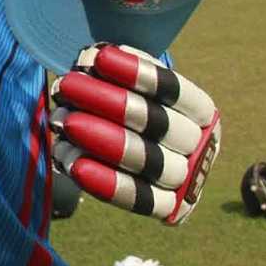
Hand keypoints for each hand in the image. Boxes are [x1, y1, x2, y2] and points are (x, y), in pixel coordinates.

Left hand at [49, 44, 220, 224]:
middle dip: (110, 103)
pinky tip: (74, 164)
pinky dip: (107, 183)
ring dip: (104, 141)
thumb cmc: (123, 104)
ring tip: (65, 121)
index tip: (99, 57)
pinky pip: (141, 200)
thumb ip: (113, 70)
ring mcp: (186, 179)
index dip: (139, 74)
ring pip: (150, 161)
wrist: (136, 149)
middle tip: (67, 85)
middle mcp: (199, 144)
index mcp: (200, 110)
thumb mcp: (126, 82)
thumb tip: (91, 59)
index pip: (174, 90)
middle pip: (160, 124)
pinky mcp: (167, 208)